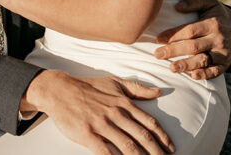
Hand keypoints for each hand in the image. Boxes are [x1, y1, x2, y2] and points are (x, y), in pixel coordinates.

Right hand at [22, 70, 173, 153]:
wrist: (60, 90)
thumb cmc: (88, 87)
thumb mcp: (115, 83)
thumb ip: (137, 88)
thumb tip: (157, 92)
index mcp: (124, 103)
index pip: (149, 123)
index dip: (162, 137)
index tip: (170, 148)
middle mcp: (117, 114)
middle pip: (143, 137)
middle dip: (157, 152)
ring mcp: (102, 125)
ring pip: (128, 146)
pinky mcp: (88, 135)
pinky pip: (105, 152)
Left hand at [153, 0, 230, 79]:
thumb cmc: (217, 13)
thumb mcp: (209, 2)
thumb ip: (193, 1)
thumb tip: (177, 6)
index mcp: (212, 23)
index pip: (190, 30)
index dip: (173, 35)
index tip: (158, 39)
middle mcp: (218, 39)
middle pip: (194, 47)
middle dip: (174, 51)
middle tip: (157, 55)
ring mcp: (222, 53)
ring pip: (203, 60)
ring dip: (187, 65)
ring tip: (171, 68)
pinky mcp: (225, 63)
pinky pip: (215, 71)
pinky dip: (204, 75)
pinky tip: (192, 76)